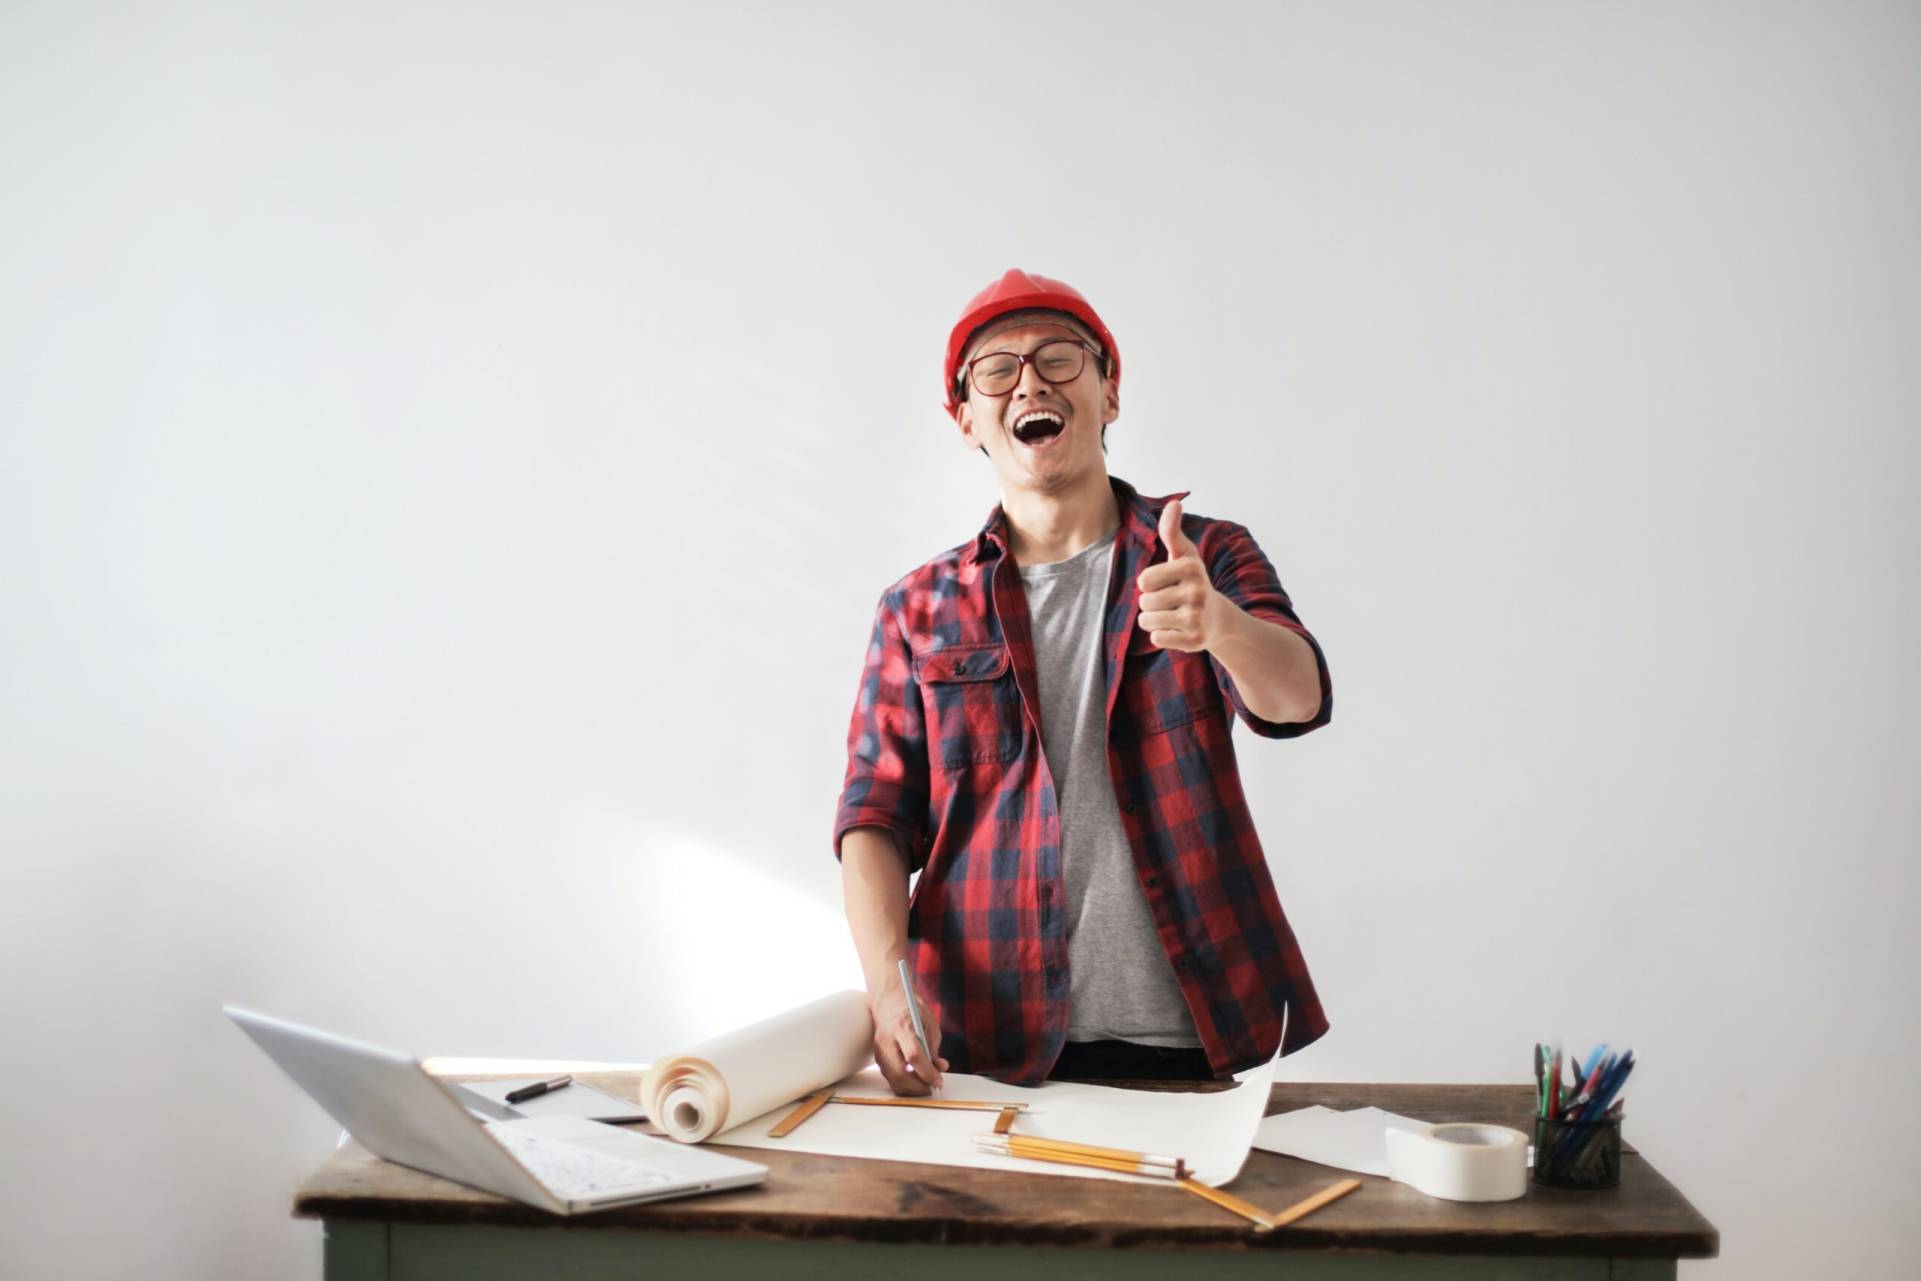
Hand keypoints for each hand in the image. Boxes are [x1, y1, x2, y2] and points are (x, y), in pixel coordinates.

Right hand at [869, 968, 947, 1095]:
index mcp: (901, 1027)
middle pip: (900, 1074)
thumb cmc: (910, 1009)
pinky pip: (891, 1078)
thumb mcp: (929, 1023)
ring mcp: (879, 1050)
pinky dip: (904, 1083)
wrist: (888, 1000)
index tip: (939, 1080)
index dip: (927, 1072)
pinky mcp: (878, 1058)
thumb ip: (934, 1047)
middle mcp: (886, 1041)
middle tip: (933, 1087)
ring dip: (912, 1088)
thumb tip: (939, 1068)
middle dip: (919, 1087)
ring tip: (926, 1084)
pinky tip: (916, 1079)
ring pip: (893, 1081)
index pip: (913, 1056)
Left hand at [1136, 499, 1230, 652]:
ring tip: (1173, 615)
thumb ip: (1171, 531)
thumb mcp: (1184, 554)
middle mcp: (1196, 593)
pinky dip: (1162, 636)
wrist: (1218, 619)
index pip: (1143, 580)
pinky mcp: (1194, 641)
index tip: (1167, 583)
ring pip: (1146, 621)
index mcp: (1190, 568)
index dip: (1150, 583)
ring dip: (1154, 620)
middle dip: (1151, 603)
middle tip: (1171, 602)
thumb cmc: (1192, 582)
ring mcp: (1196, 618)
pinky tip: (1178, 630)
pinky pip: (1156, 639)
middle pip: (1144, 602)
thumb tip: (1174, 502)